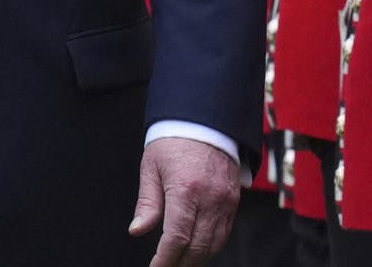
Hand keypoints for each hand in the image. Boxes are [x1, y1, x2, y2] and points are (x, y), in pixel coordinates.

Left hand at [128, 136, 239, 265]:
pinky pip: (225, 233)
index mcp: (185, 190)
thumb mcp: (151, 167)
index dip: (165, 260)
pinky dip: (211, 246)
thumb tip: (138, 229)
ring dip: (197, 259)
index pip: (176, 238)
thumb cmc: (174, 140)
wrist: (205, 120)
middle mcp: (210, 198)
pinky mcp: (233, 201)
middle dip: (180, 264)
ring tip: (180, 263)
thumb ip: (147, 202)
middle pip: (198, 247)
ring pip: (214, 244)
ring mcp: (225, 201)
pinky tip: (198, 250)